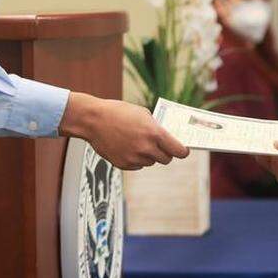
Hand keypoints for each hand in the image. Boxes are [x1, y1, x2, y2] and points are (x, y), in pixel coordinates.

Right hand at [58, 92, 188, 169]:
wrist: (93, 120)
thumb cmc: (119, 113)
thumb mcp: (143, 114)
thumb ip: (157, 128)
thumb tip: (168, 138)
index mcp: (154, 134)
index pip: (178, 151)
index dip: (183, 151)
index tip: (184, 150)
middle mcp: (146, 148)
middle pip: (166, 159)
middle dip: (165, 153)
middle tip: (161, 146)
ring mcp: (134, 158)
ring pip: (151, 162)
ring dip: (149, 155)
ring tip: (139, 142)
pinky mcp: (123, 164)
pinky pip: (137, 165)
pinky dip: (136, 159)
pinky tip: (128, 147)